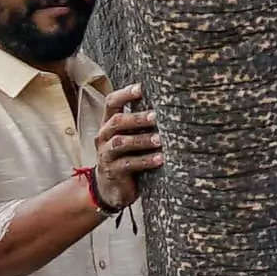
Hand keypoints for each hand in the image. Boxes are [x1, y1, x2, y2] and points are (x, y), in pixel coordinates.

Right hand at [90, 85, 162, 214]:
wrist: (111, 188)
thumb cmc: (127, 155)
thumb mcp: (130, 136)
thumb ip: (141, 122)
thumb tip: (172, 103)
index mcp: (109, 124)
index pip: (111, 103)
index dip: (125, 94)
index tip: (141, 88)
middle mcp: (104, 136)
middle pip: (117, 121)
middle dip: (137, 118)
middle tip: (156, 116)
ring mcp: (106, 155)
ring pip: (121, 143)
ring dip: (142, 140)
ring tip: (160, 139)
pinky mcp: (112, 171)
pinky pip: (128, 164)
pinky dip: (145, 161)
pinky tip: (160, 158)